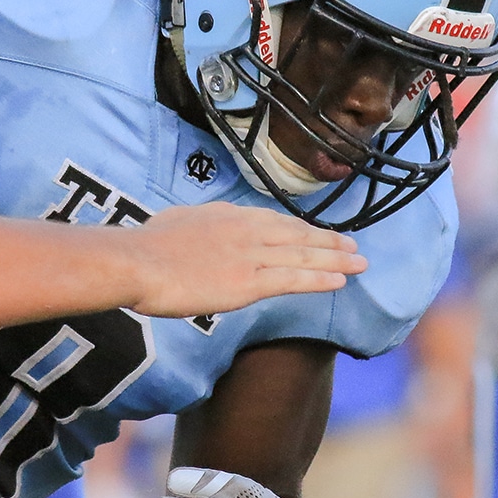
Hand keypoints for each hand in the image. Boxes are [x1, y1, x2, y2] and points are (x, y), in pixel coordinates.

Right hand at [126, 204, 363, 317]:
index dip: (301, 230)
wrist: (138, 262)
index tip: (317, 234)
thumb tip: (198, 229)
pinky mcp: (249, 282)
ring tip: (359, 263)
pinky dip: (321, 278)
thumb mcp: (176, 221)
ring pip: (304, 256)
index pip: (275, 221)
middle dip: (328, 241)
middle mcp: (247, 230)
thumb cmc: (146, 246)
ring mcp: (251, 255)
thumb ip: (198, 225)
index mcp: (229, 215)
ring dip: (336, 259)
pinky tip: (341, 280)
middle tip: (353, 247)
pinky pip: (294, 279)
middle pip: (298, 235)